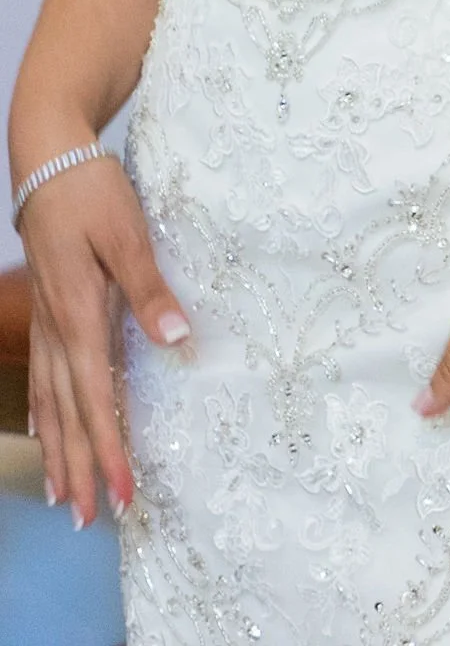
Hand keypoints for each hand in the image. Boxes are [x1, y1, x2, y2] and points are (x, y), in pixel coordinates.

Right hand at [18, 149, 189, 525]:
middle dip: (82, 469)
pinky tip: (47, 436)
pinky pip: (44, 377)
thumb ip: (149, 288)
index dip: (110, 451)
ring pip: (51, 402)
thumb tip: (175, 338)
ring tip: (66, 499)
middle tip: (93, 521)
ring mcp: (48, 321)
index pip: (96, 399)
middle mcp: (59, 328)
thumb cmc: (91, 191)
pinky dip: (46, 415)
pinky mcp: (47, 308)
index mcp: (80, 315)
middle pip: (69, 414)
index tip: (123, 495)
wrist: (47, 157)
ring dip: (61, 452)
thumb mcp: (126, 232)